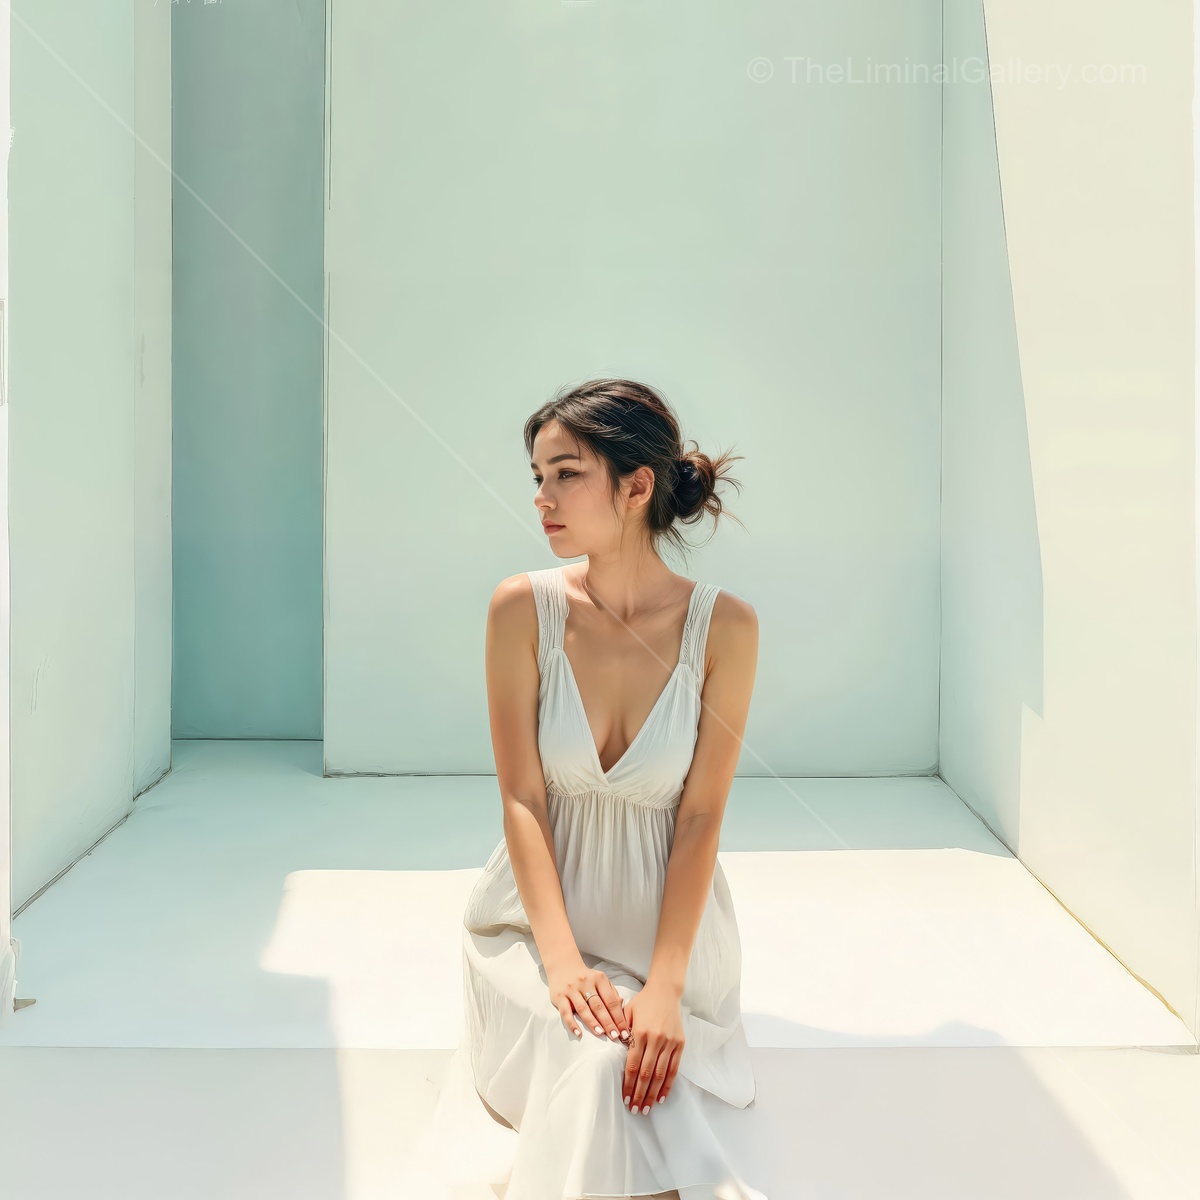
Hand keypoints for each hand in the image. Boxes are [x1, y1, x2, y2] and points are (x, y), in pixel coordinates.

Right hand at [546, 957, 631, 1043]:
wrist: (563, 965)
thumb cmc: (586, 977)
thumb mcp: (600, 980)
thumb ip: (611, 992)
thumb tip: (621, 1006)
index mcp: (599, 978)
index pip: (611, 1001)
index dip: (619, 1017)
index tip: (624, 1031)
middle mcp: (585, 983)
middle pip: (599, 1006)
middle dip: (608, 1023)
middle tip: (615, 1036)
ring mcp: (572, 989)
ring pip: (583, 1009)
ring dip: (592, 1023)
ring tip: (600, 1034)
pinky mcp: (560, 996)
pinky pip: (566, 1012)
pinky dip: (572, 1023)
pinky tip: (578, 1033)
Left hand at [621, 983, 684, 1113]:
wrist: (665, 991)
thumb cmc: (643, 1002)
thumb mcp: (627, 1013)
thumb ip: (620, 1031)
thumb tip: (615, 1050)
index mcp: (640, 1032)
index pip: (632, 1065)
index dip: (628, 1084)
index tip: (625, 1098)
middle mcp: (656, 1039)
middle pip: (646, 1074)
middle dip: (639, 1094)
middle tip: (635, 1110)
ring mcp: (669, 1042)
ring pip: (661, 1074)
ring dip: (653, 1094)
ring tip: (647, 1108)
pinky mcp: (679, 1044)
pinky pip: (674, 1068)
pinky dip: (668, 1084)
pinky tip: (662, 1096)